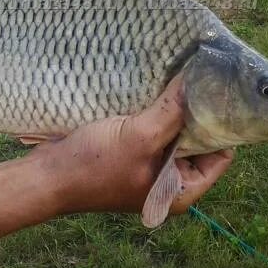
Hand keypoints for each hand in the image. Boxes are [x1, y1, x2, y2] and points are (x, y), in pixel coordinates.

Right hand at [34, 75, 233, 216]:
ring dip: (173, 109)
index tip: (220, 94)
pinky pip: (151, 129)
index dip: (221, 126)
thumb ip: (171, 112)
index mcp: (179, 190)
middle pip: (196, 142)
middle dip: (195, 113)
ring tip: (181, 76)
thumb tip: (195, 81)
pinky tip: (155, 86)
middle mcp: (168, 181)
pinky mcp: (129, 153)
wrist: (47, 175)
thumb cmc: (94, 165)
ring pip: (172, 133)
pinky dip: (154, 111)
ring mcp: (148, 167)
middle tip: (200, 78)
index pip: (219, 156)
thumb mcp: (139, 137)